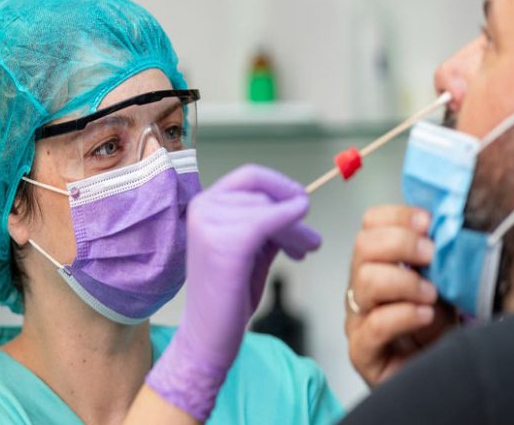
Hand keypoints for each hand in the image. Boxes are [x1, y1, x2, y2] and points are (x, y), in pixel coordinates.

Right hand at [147, 164, 320, 419]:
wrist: (207, 336)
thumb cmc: (228, 294)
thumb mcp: (251, 248)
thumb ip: (267, 223)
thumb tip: (298, 203)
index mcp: (204, 205)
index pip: (250, 176)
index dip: (281, 185)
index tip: (302, 202)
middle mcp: (202, 208)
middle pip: (263, 193)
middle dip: (294, 213)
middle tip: (311, 241)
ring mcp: (210, 224)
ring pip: (270, 209)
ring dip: (296, 229)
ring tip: (306, 250)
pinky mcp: (224, 243)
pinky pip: (268, 221)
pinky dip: (291, 226)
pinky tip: (302, 247)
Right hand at [345, 205, 456, 387]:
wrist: (443, 376)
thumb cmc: (440, 330)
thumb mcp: (444, 284)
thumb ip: (441, 256)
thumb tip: (450, 223)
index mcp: (379, 262)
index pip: (372, 223)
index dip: (397, 216)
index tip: (428, 221)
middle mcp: (363, 286)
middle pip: (363, 245)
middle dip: (401, 243)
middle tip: (431, 254)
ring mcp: (358, 318)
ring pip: (366, 281)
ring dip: (405, 281)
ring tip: (431, 293)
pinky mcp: (362, 352)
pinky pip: (375, 325)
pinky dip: (404, 315)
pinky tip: (425, 315)